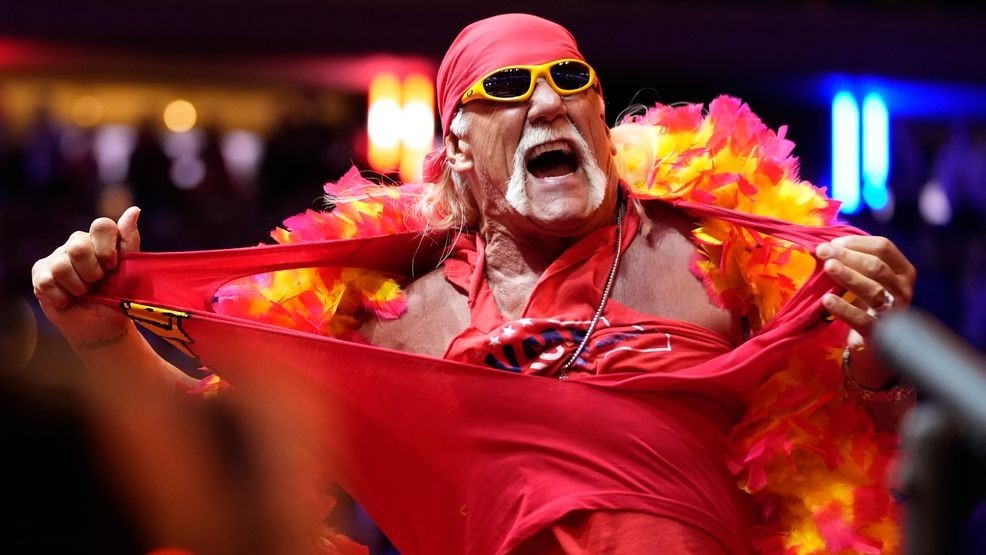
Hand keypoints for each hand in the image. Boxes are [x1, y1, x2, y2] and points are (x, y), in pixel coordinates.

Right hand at [31, 206, 141, 349]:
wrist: (102, 325)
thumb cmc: (118, 296)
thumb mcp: (130, 270)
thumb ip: (129, 241)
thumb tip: (134, 210)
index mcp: (101, 239)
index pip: (102, 225)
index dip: (107, 249)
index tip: (112, 267)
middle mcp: (78, 243)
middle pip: (79, 247)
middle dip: (92, 273)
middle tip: (97, 283)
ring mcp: (57, 256)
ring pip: (62, 266)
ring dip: (78, 287)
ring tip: (84, 293)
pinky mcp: (41, 273)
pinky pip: (48, 281)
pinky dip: (62, 297)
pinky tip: (69, 300)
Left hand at [815, 235, 916, 386]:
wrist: (873, 344)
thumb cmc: (867, 303)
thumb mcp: (866, 279)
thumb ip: (853, 262)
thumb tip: (824, 244)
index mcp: (902, 271)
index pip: (884, 247)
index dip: (857, 242)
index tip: (833, 242)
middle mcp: (903, 289)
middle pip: (877, 266)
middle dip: (848, 256)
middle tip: (823, 251)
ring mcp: (894, 312)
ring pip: (873, 290)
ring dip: (848, 276)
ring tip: (828, 267)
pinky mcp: (879, 333)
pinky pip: (861, 319)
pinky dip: (843, 308)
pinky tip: (826, 299)